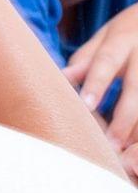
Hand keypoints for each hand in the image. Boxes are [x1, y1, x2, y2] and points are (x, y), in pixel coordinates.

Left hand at [65, 3, 137, 177]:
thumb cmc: (124, 34)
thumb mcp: (104, 38)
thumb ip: (84, 59)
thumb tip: (62, 77)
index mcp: (122, 39)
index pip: (106, 61)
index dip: (97, 83)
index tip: (86, 106)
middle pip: (137, 88)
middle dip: (125, 118)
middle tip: (112, 145)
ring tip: (128, 158)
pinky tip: (135, 149)